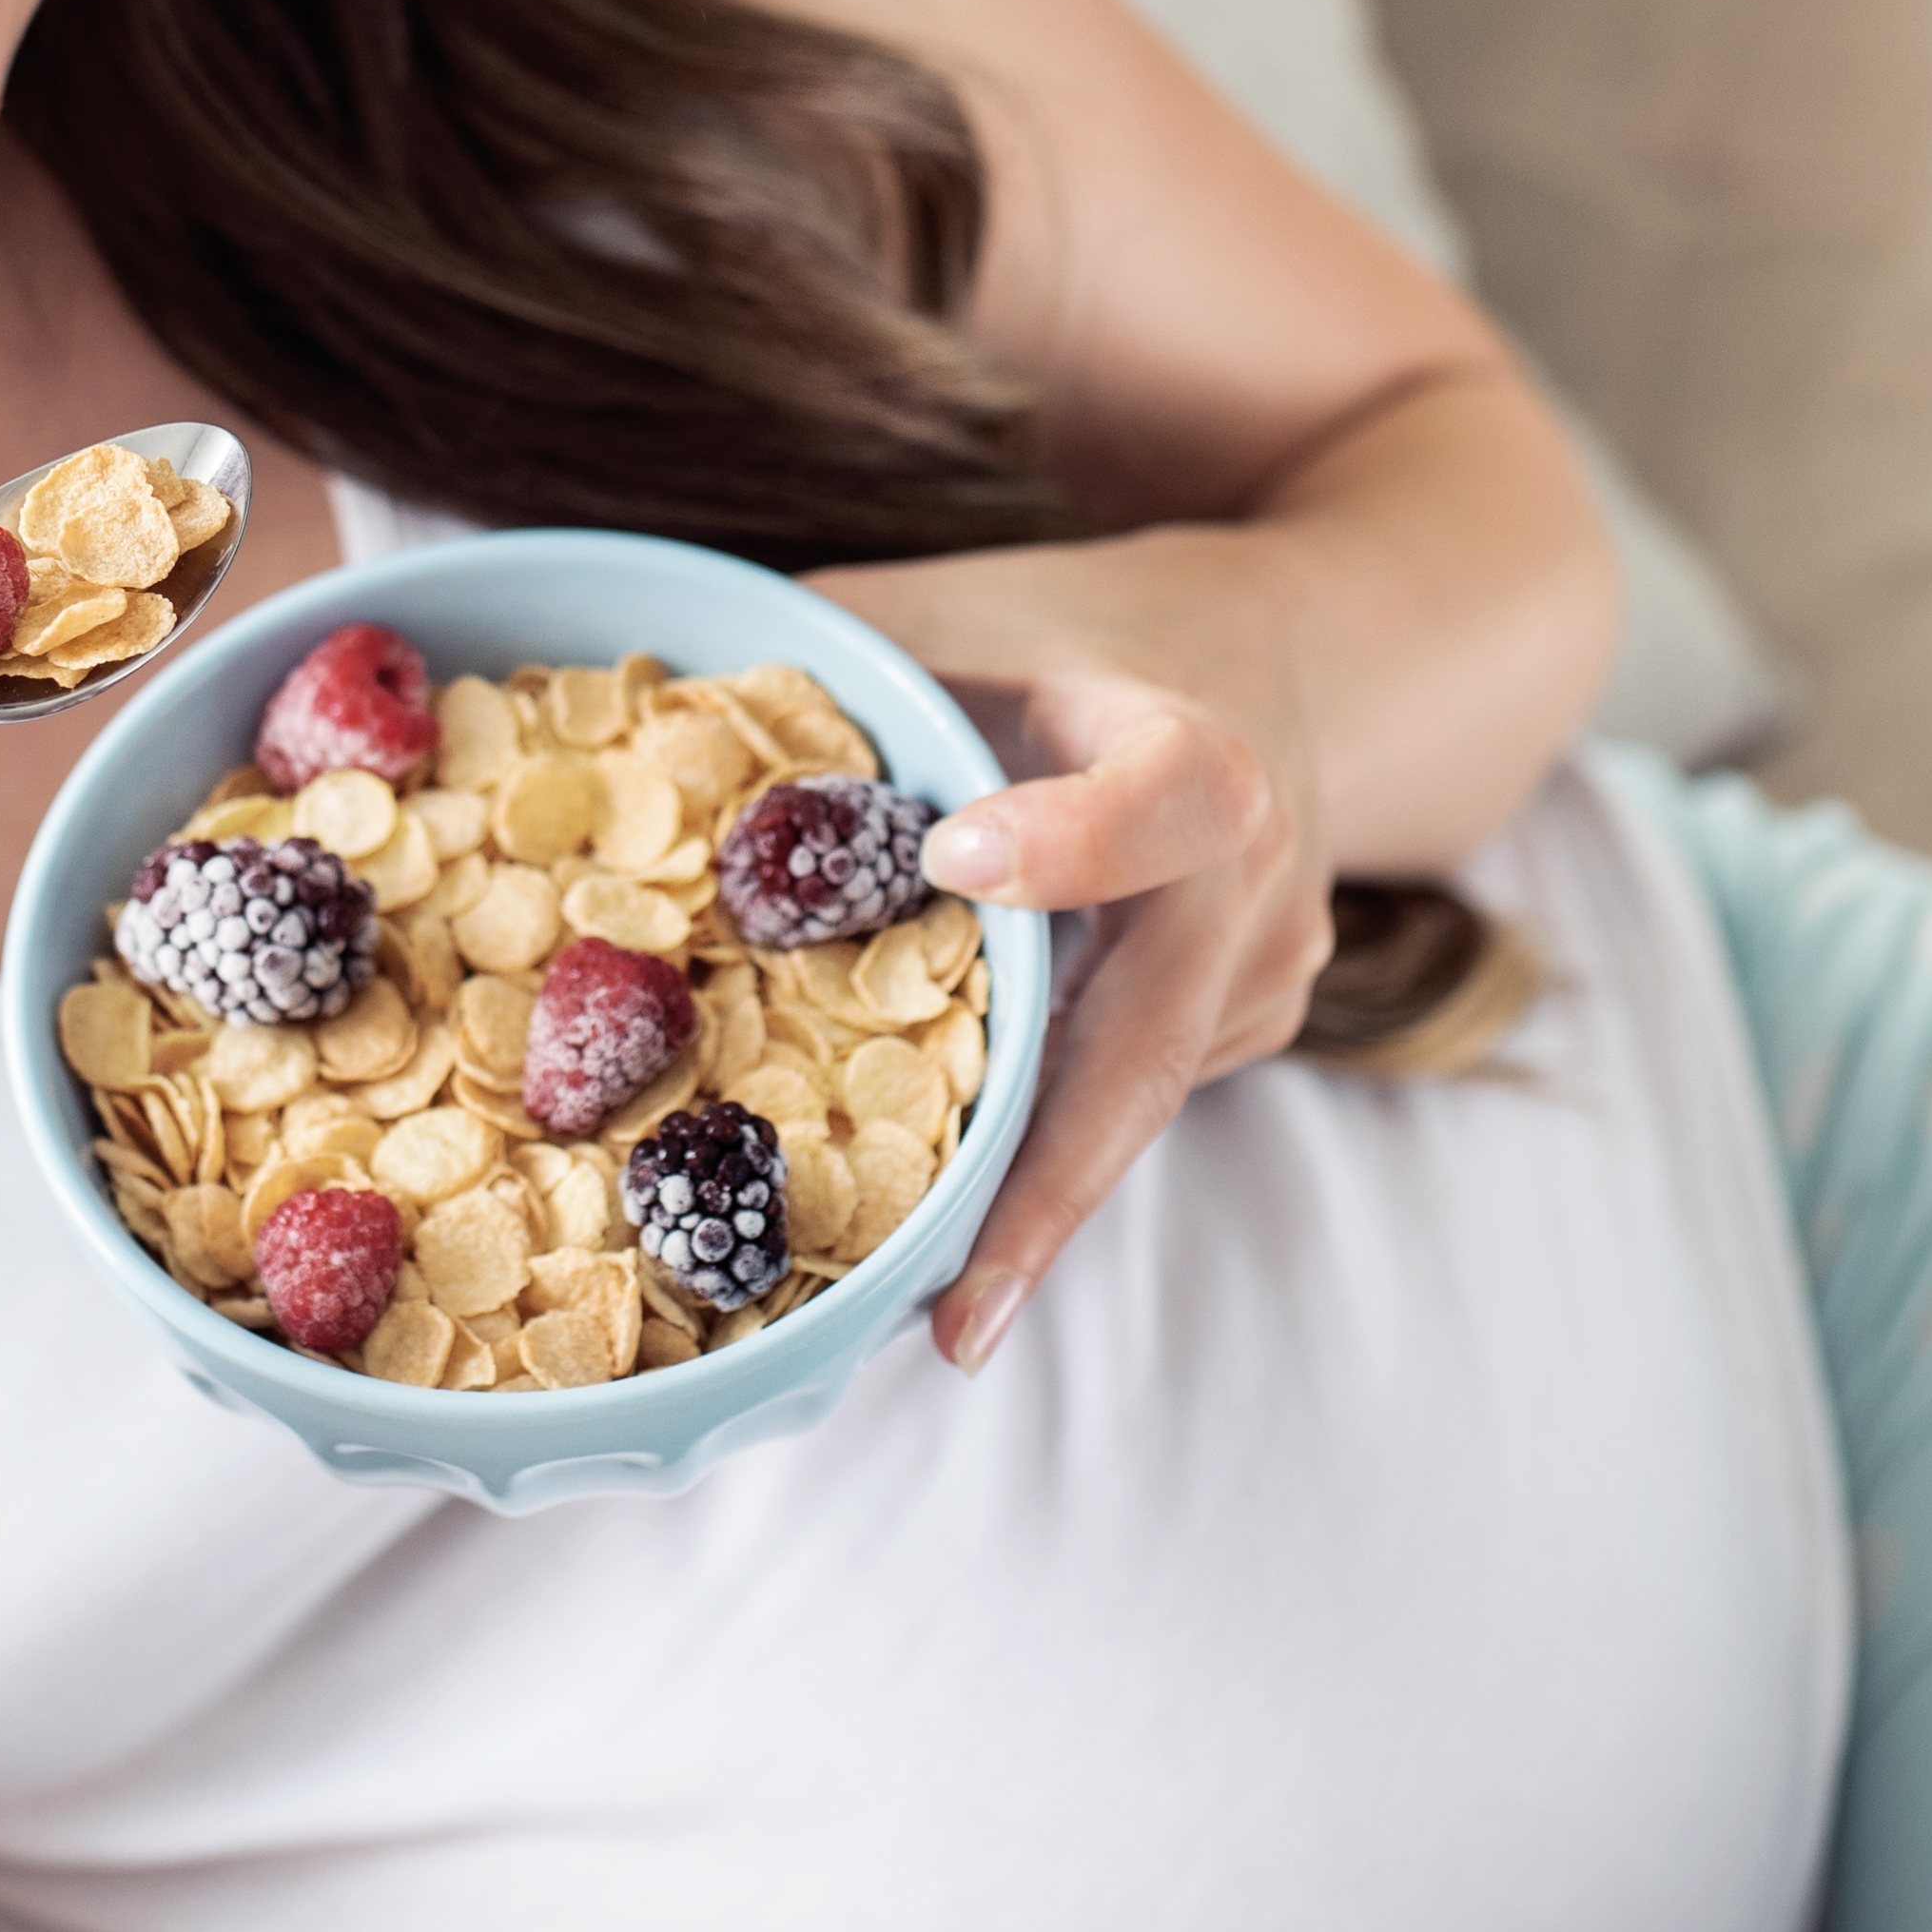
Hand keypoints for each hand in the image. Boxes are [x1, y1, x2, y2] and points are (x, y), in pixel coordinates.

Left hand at [813, 533, 1332, 1374]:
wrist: (1297, 661)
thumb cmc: (1077, 631)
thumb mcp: (964, 612)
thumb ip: (835, 665)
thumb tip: (634, 715)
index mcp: (1195, 745)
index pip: (1171, 795)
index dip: (1074, 838)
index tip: (959, 861)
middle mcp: (1251, 882)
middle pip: (1153, 1052)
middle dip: (1046, 1188)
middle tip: (954, 1319)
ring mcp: (1264, 978)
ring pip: (1124, 1107)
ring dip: (1013, 1196)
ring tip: (900, 1308)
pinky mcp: (1249, 1035)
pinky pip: (1123, 1102)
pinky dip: (1034, 1150)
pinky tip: (944, 1214)